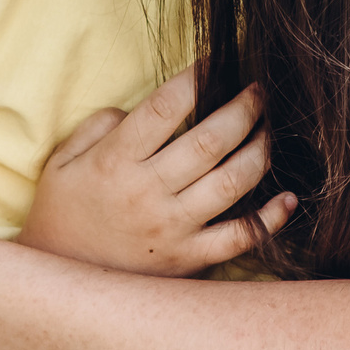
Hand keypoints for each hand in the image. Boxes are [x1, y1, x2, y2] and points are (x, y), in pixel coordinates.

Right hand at [19, 68, 296, 274]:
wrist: (61, 287)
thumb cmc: (61, 216)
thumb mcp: (61, 164)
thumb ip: (97, 127)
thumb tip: (135, 110)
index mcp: (115, 162)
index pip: (165, 107)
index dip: (195, 79)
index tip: (213, 63)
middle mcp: (147, 193)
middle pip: (211, 141)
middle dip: (243, 109)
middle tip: (260, 91)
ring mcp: (171, 229)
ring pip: (232, 183)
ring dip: (261, 152)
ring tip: (271, 131)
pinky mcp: (188, 261)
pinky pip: (239, 238)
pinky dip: (270, 219)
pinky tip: (288, 198)